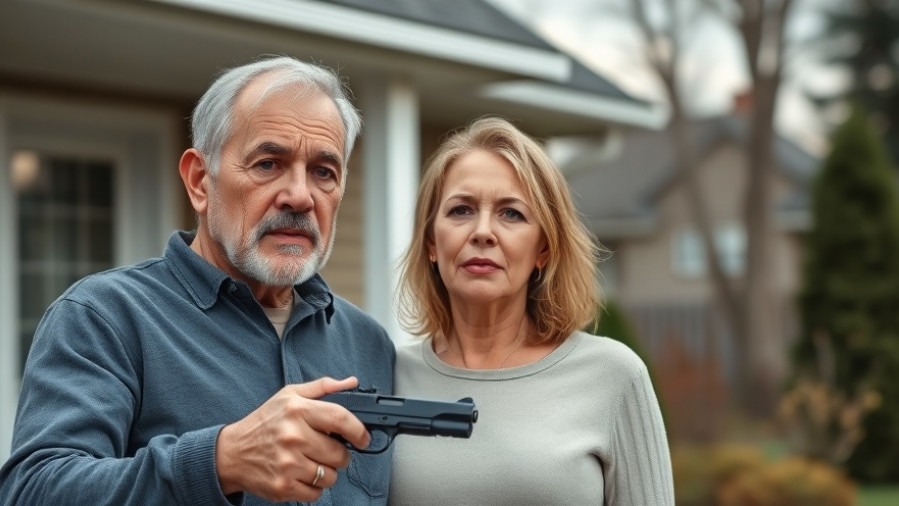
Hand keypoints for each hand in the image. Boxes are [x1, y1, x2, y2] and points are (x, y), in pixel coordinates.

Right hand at [214, 376, 369, 501]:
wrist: (231, 453)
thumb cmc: (263, 423)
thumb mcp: (289, 396)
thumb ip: (322, 388)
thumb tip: (351, 383)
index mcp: (297, 410)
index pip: (341, 418)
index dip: (359, 430)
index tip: (363, 438)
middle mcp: (293, 436)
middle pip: (340, 453)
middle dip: (340, 454)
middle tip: (327, 449)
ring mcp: (288, 464)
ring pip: (331, 476)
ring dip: (327, 471)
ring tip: (311, 461)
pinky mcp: (283, 487)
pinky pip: (317, 493)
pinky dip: (314, 486)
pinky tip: (302, 474)